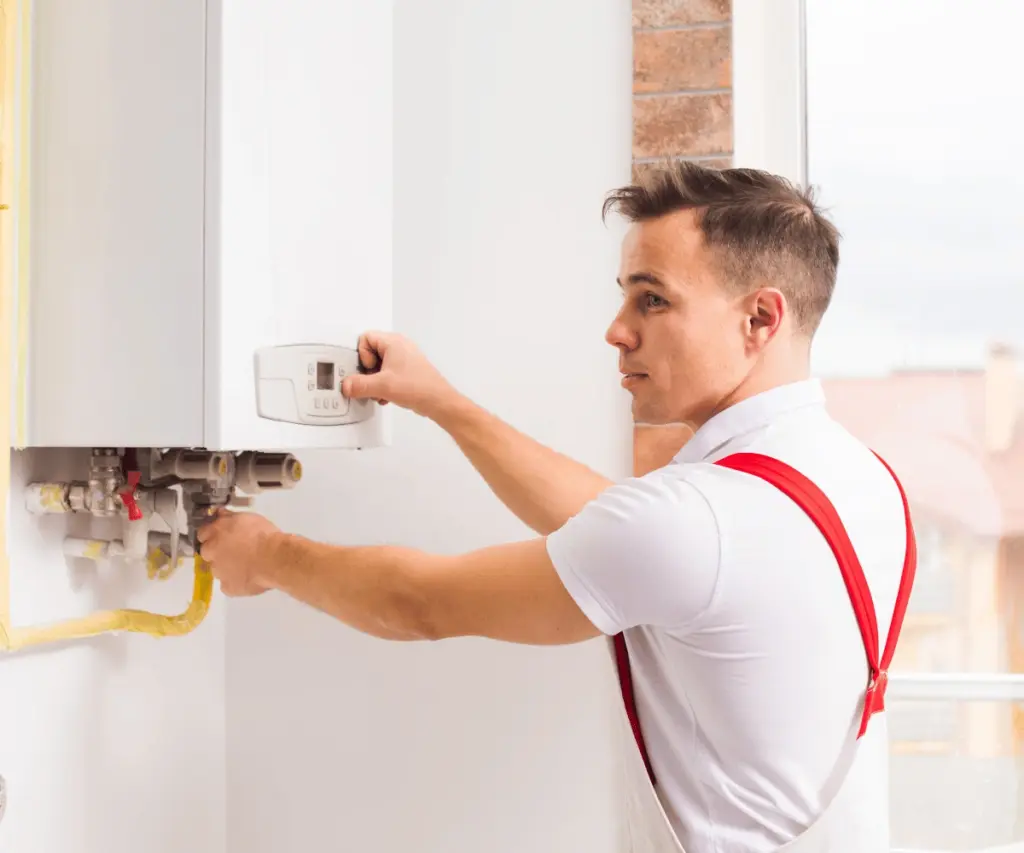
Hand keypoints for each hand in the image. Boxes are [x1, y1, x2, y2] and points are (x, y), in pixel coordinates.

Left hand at [195, 510, 280, 596]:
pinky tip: (248, 577)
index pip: (203, 533)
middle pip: (207, 552)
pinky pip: (228, 585)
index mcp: (215, 532)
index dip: (213, 534)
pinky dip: (235, 582)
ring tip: (246, 565)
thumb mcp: (248, 517)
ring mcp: (218, 572)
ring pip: (218, 570)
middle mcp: (212, 552)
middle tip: (235, 550)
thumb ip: (229, 517)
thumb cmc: (264, 535)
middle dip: (217, 551)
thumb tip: (220, 513)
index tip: (222, 535)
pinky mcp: (228, 588)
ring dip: (227, 567)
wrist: (274, 558)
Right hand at [340, 331, 457, 418]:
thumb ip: (359, 385)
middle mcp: (399, 346)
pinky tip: (386, 396)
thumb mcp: (382, 386)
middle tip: (371, 382)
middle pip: (370, 353)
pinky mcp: (407, 370)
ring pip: (378, 365)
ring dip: (375, 380)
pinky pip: (387, 373)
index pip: (365, 338)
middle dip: (367, 371)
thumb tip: (347, 385)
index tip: (368, 369)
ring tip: (380, 391)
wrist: (438, 401)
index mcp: (393, 342)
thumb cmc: (419, 387)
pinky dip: (383, 384)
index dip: (362, 355)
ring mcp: (404, 358)